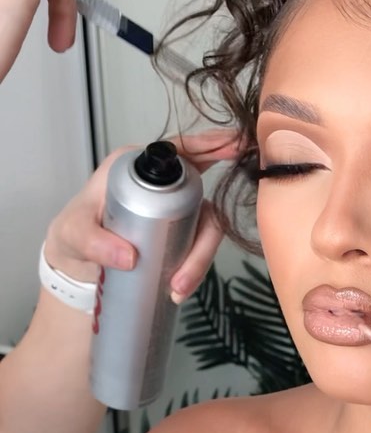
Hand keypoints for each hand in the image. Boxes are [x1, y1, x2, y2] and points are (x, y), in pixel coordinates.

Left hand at [44, 130, 241, 293]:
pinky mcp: (180, 233)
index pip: (181, 149)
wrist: (76, 267)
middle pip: (203, 197)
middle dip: (203, 239)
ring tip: (177, 287)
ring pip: (206, 227)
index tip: (237, 146)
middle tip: (185, 275)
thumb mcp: (74, 234)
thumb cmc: (72, 237)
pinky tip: (178, 287)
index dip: (213, 144)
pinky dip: (194, 269)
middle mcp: (161, 185)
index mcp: (136, 167)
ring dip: (199, 259)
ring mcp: (175, 210)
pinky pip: (198, 246)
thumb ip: (93, 242)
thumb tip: (129, 257)